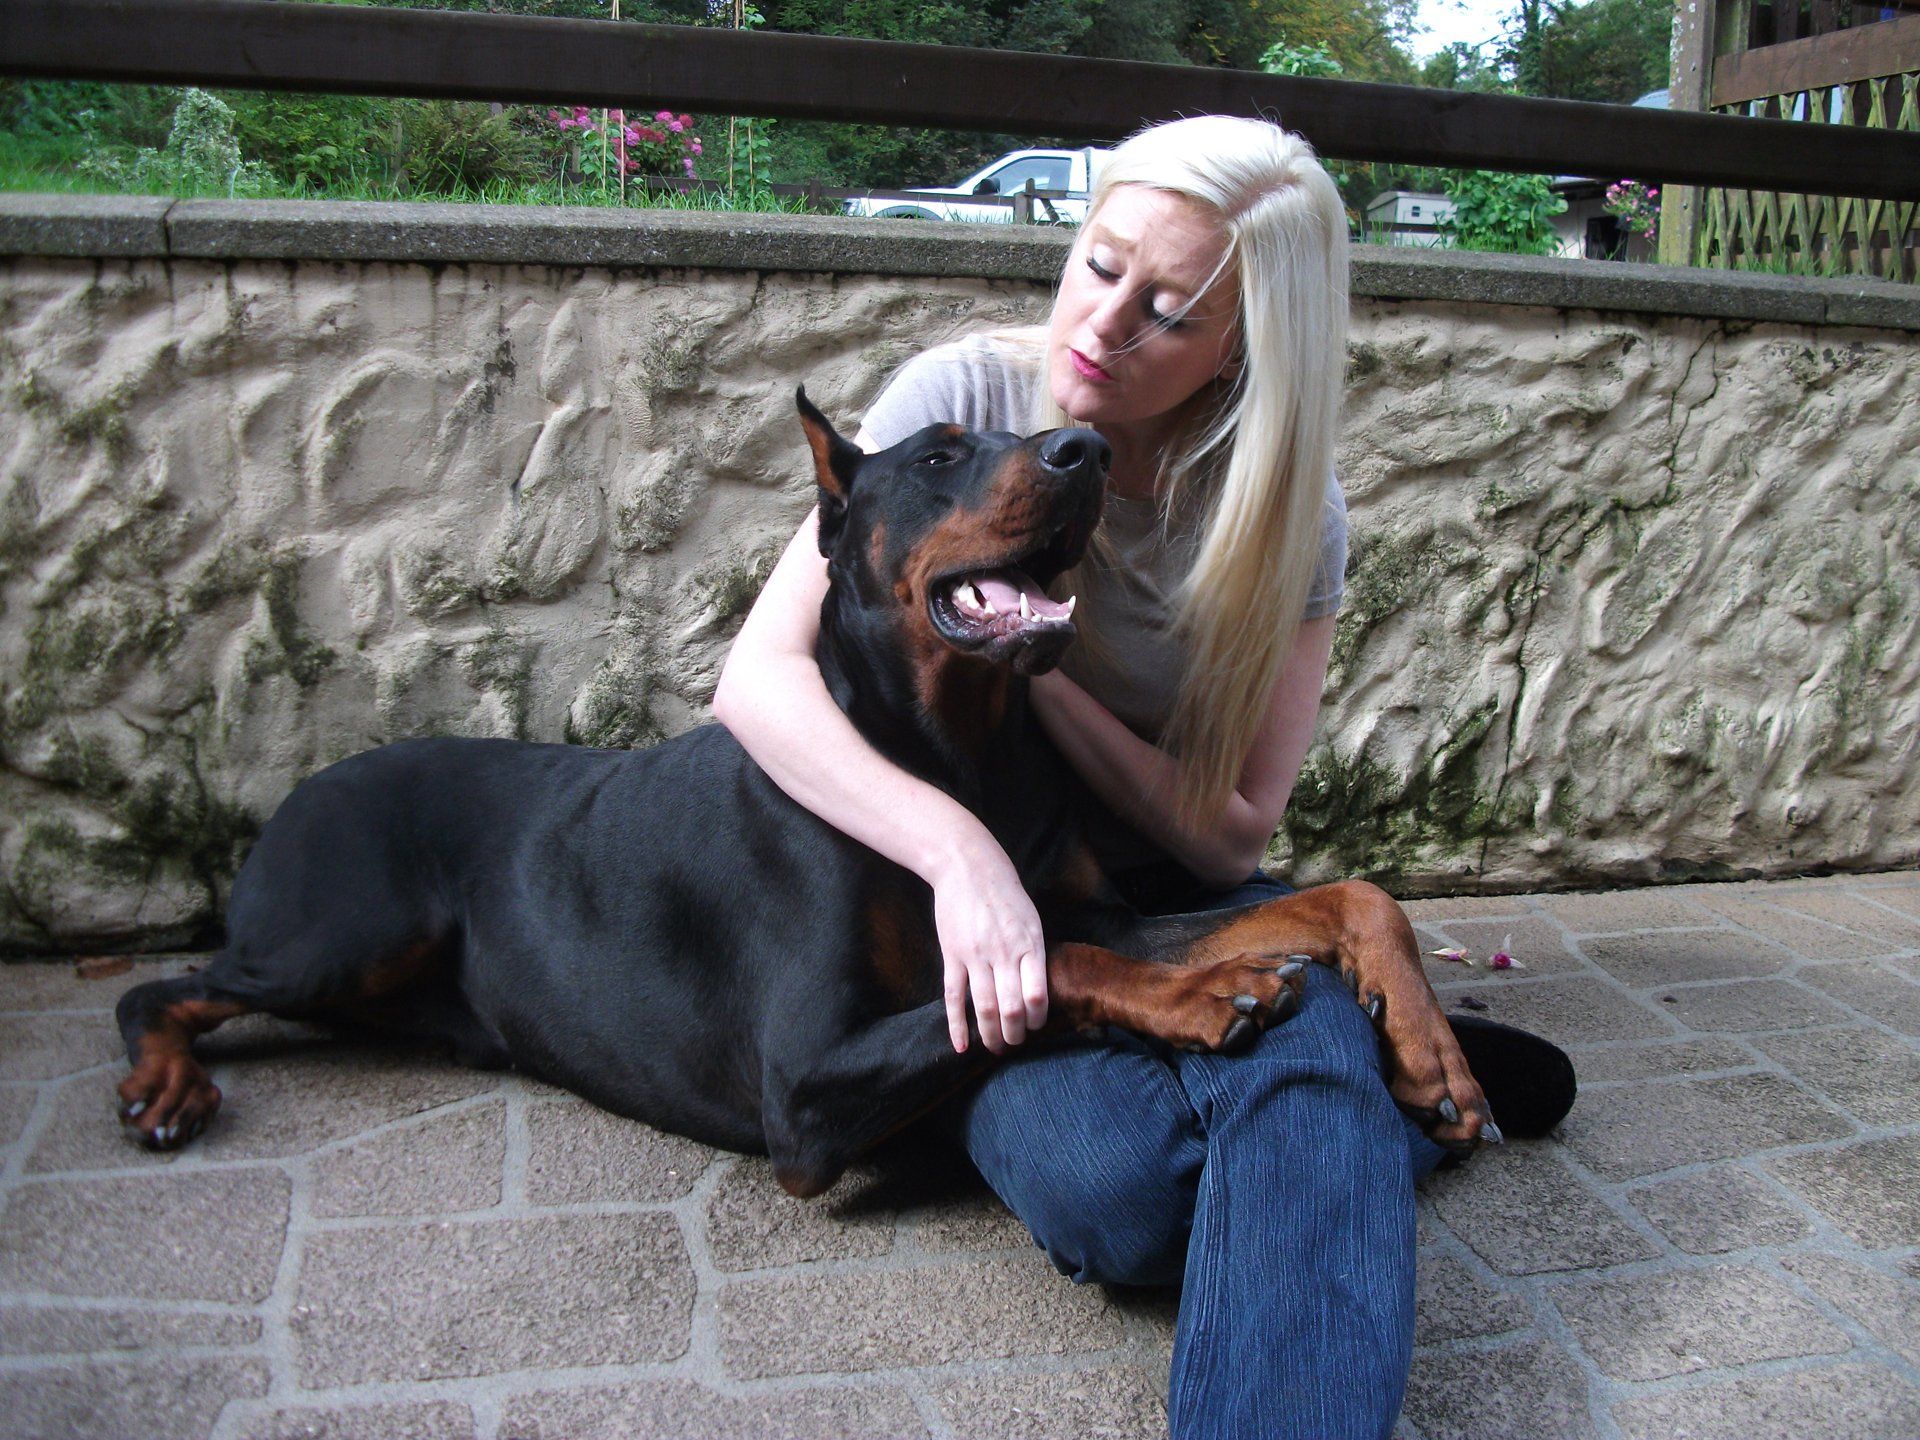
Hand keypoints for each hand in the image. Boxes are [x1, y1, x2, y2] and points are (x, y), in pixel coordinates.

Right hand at [928, 838, 1049, 1054]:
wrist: (968, 868)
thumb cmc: (1006, 895)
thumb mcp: (1031, 920)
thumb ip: (1035, 954)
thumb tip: (1039, 992)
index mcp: (1030, 945)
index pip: (1037, 996)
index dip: (1036, 1019)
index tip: (1034, 1026)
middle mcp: (1004, 953)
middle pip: (1011, 1009)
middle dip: (1014, 1035)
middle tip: (1014, 1044)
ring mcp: (975, 956)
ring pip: (984, 1008)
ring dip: (990, 1035)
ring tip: (994, 1047)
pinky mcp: (952, 956)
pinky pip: (954, 998)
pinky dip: (957, 1026)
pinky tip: (961, 1045)